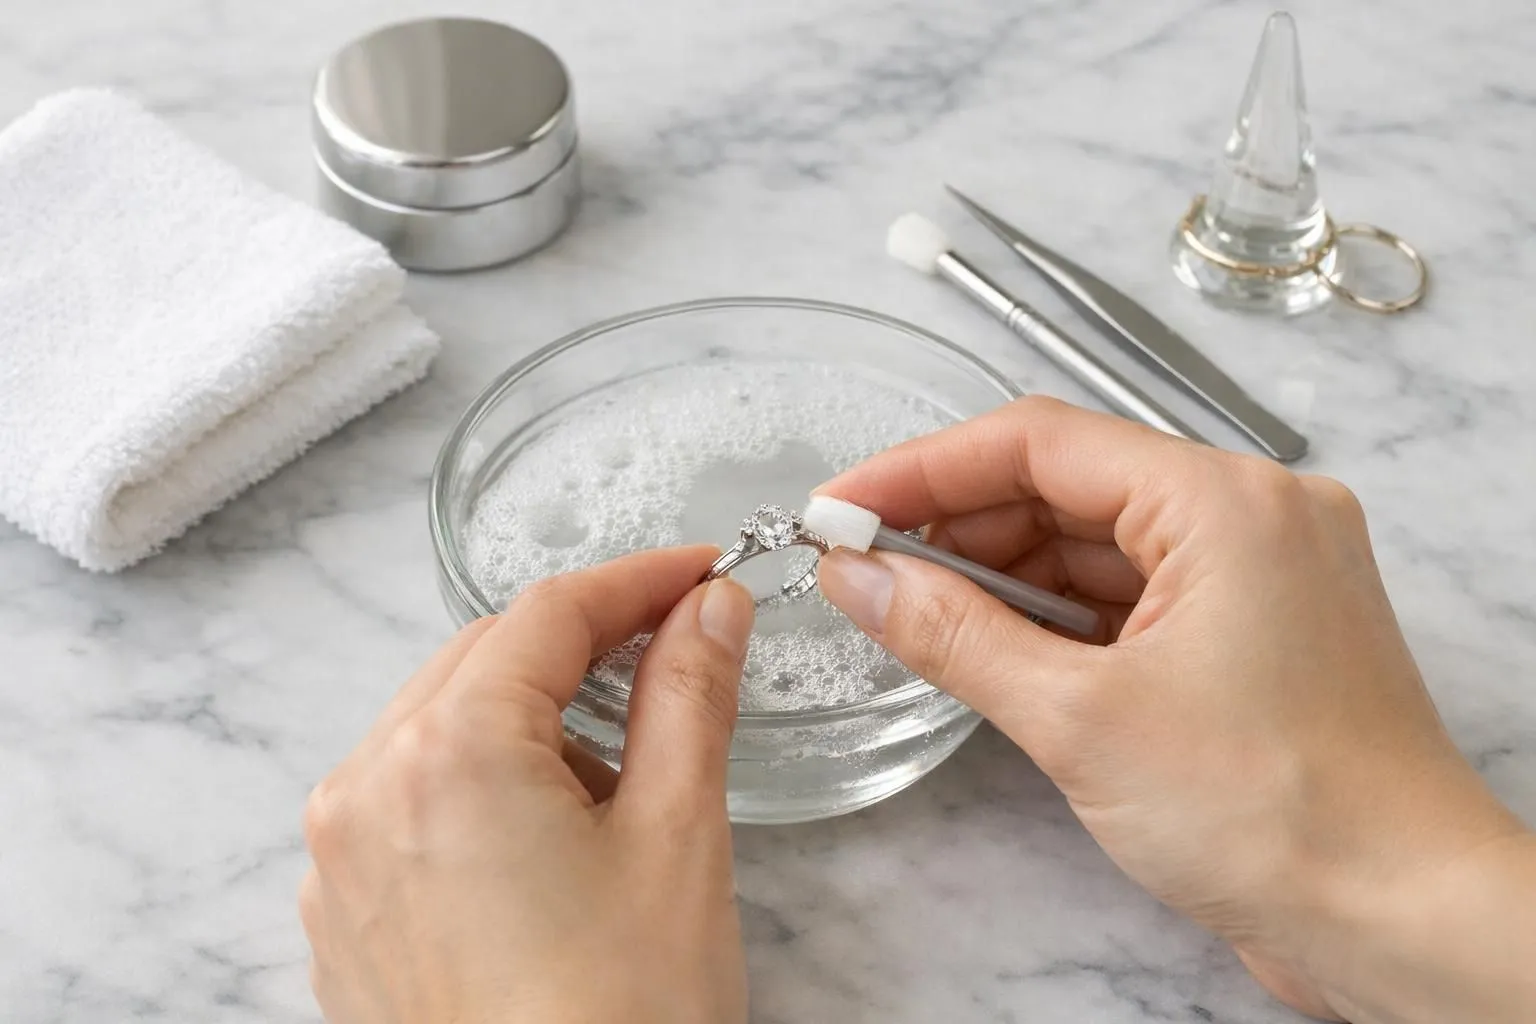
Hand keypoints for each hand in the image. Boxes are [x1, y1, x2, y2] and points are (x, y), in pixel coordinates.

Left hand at [299, 546, 753, 1023]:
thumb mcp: (678, 835)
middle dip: (580, 645)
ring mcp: (336, 863)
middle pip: (481, 660)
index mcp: (446, 753)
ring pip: (437, 729)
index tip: (699, 575)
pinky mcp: (341, 920)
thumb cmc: (623, 1014)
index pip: (545, 615)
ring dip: (526, 719)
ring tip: (615, 785)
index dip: (634, 581)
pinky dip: (477, 786)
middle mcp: (363, 791)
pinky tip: (546, 840)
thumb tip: (709, 609)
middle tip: (675, 646)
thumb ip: (689, 695)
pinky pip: (405, 803)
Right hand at [814, 396, 1533, 1022]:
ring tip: (909, 613)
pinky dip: (1055, 618)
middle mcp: (1250, 516)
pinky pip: (1130, 597)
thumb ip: (954, 634)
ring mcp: (1256, 576)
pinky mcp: (1250, 636)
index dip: (922, 469)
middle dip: (957, 526)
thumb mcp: (1080, 717)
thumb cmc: (1277, 812)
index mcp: (1224, 501)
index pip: (1041, 442)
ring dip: (1001, 576)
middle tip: (860, 569)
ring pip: (1097, 545)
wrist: (1401, 920)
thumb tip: (860, 578)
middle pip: (1068, 487)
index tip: (839, 508)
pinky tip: (988, 645)